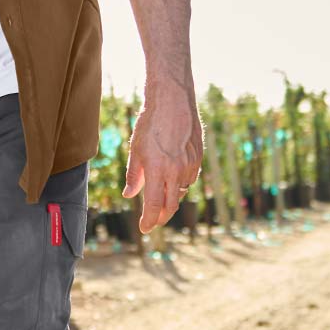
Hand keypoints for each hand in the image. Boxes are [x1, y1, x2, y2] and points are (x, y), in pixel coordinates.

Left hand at [122, 84, 203, 231]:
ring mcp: (190, 165)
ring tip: (161, 202)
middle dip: (162, 218)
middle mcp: (176, 171)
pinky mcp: (198, 158)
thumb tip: (130, 195)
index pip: (154, 205)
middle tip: (153, 222)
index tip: (144, 228)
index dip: (149, 220)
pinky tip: (174, 182)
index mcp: (158, 170)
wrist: (173, 101)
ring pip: (182, 192)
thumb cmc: (150, 123)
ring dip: (171, 201)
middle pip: (171, 205)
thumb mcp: (136, 149)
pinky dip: (181, 185)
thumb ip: (134, 175)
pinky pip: (190, 179)